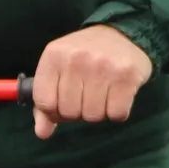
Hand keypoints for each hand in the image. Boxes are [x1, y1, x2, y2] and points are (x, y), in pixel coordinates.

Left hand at [30, 24, 152, 140]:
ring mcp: (102, 67)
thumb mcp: (59, 69)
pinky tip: (117, 95)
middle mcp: (76, 59)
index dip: (53, 112)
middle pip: (69, 112)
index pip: (44, 102)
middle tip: (87, 94)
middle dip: (78, 111)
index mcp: (53, 56)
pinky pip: (116, 114)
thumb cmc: (85, 56)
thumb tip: (42, 133)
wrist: (124, 33)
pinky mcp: (126, 76)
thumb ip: (46, 101)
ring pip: (92, 116)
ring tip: (102, 93)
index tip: (63, 103)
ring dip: (98, 112)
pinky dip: (117, 111)